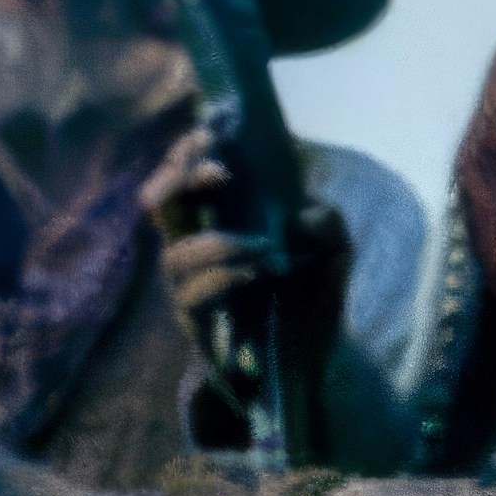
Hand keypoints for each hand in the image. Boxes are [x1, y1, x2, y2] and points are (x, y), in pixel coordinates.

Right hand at [143, 126, 349, 361]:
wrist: (315, 362)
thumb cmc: (312, 298)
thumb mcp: (334, 253)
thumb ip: (327, 223)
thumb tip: (303, 213)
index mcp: (223, 222)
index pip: (187, 178)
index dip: (188, 153)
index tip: (210, 133)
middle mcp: (197, 250)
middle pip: (161, 206)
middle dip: (180, 180)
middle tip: (220, 170)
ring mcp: (191, 288)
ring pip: (174, 256)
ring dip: (218, 243)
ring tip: (260, 248)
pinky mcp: (196, 325)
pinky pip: (192, 296)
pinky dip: (223, 278)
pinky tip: (255, 274)